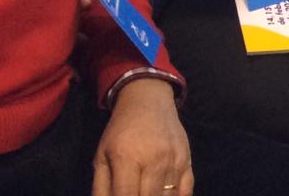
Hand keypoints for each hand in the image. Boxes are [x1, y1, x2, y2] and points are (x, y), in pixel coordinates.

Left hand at [93, 79, 191, 195]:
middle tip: (134, 194)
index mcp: (126, 158)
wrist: (148, 101)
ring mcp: (174, 160)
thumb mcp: (101, 157)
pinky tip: (165, 195)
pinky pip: (186, 191)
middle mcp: (154, 160)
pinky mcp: (187, 159)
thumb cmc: (120, 131)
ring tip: (147, 192)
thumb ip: (100, 188)